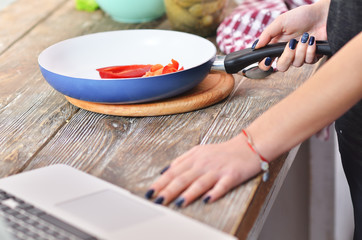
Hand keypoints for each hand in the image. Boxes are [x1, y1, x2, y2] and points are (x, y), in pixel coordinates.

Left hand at [145, 134, 261, 206]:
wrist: (248, 146)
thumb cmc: (222, 151)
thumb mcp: (199, 151)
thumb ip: (181, 161)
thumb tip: (163, 171)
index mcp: (194, 157)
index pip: (173, 172)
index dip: (161, 183)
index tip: (150, 192)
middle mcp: (204, 163)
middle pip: (183, 178)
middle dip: (169, 190)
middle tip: (158, 200)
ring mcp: (218, 169)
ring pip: (200, 182)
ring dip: (188, 193)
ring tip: (178, 203)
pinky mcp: (232, 175)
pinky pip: (222, 185)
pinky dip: (214, 193)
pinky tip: (207, 200)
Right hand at [254, 1, 328, 71]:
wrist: (323, 15)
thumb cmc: (302, 16)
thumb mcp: (280, 22)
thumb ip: (267, 34)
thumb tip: (256, 46)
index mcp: (276, 45)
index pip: (265, 62)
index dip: (265, 65)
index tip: (269, 59)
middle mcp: (286, 53)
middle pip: (281, 67)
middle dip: (287, 57)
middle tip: (292, 44)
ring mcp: (299, 56)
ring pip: (296, 64)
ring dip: (301, 50)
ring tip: (306, 37)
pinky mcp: (311, 57)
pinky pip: (309, 61)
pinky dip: (311, 50)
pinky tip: (313, 40)